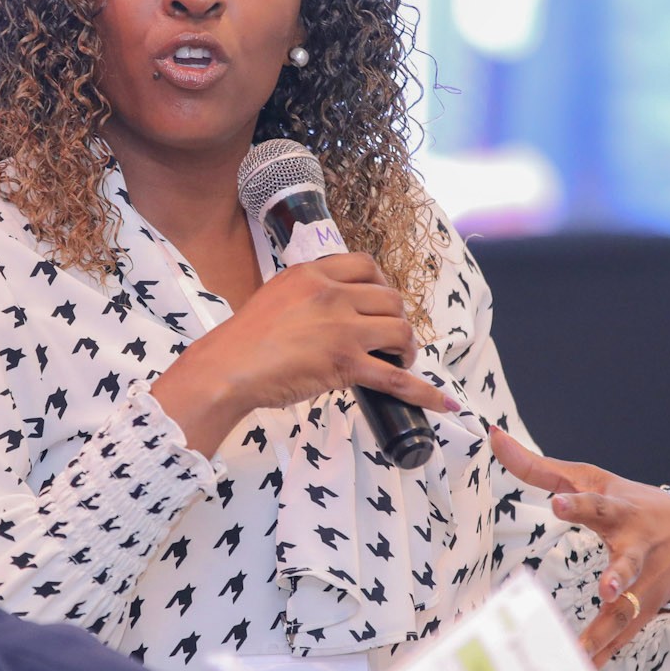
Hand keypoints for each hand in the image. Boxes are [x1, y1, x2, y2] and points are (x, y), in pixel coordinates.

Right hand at [151, 254, 457, 454]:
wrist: (227, 368)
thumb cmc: (243, 339)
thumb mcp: (276, 295)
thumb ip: (307, 293)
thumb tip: (333, 307)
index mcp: (313, 274)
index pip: (366, 266)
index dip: (382, 285)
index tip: (380, 303)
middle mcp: (332, 295)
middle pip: (391, 299)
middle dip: (397, 319)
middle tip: (389, 338)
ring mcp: (342, 329)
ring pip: (400, 331)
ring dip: (406, 348)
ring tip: (399, 360)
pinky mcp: (346, 364)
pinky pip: (397, 378)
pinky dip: (423, 392)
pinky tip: (442, 404)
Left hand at [489, 427, 669, 667]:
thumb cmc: (629, 501)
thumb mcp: (590, 478)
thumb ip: (539, 466)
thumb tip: (493, 436)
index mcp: (621, 513)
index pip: (598, 505)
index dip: (578, 503)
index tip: (557, 503)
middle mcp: (637, 550)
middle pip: (629, 564)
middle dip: (619, 577)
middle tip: (607, 589)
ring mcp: (645, 584)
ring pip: (626, 611)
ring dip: (605, 631)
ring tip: (578, 653)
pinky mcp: (645, 611)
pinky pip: (622, 636)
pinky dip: (602, 655)